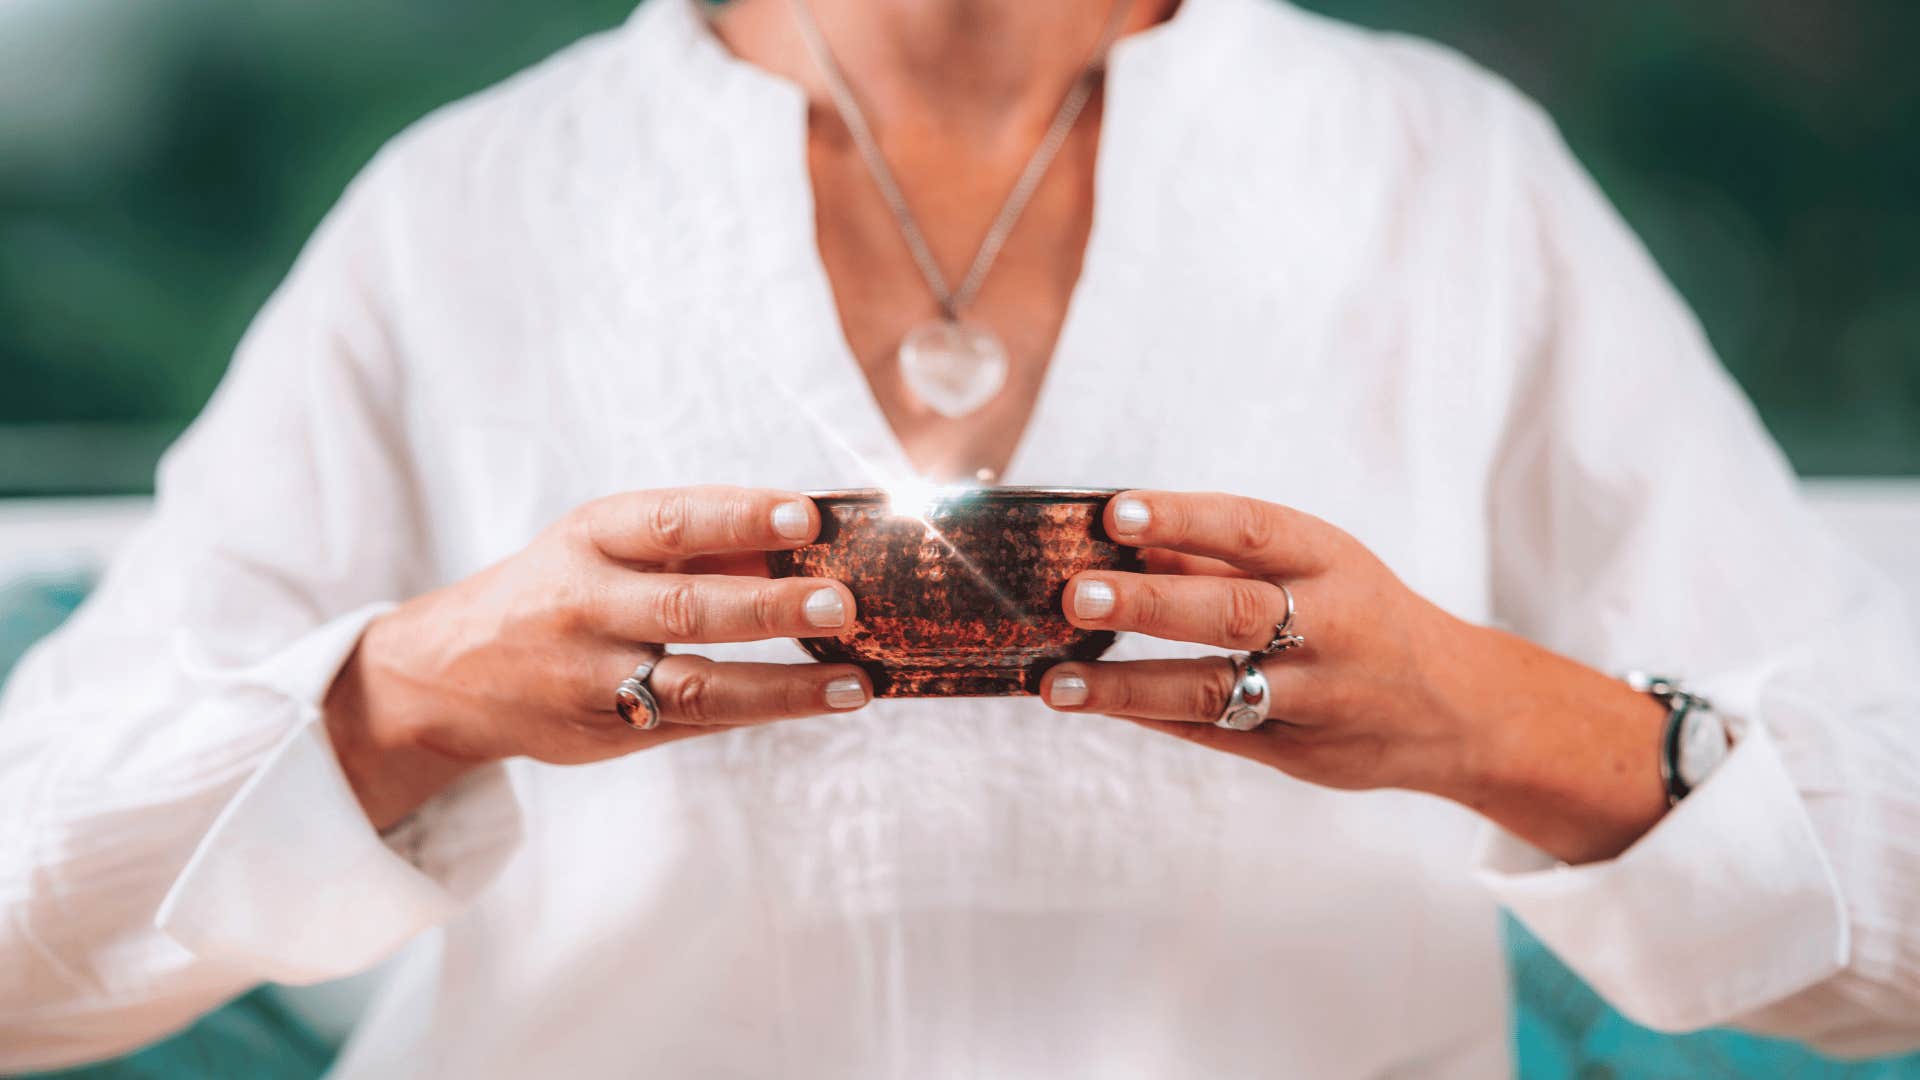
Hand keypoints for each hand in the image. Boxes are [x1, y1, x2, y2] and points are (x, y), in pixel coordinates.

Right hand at [325, 486, 870, 828]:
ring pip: (695, 685)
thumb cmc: (564, 587)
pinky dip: (761, 712)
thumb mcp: (609, 545)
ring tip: (854, 680)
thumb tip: (812, 539)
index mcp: (590, 537)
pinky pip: (694, 724)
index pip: (670, 520)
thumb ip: (700, 543)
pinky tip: (821, 702)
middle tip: (844, 604)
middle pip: (685, 608)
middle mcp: (586, 606)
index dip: (739, 517)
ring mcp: (593, 678)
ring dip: (783, 684)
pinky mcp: (607, 732)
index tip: (805, 517)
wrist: (452, 672)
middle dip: (770, 606)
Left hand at [1038, 490, 1671, 863]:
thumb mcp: (1313, 566)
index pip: (1250, 530)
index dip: (1182, 519)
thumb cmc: (1360, 614)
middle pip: (1234, 613)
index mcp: (1332, 561)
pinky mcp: (1298, 752)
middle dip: (1150, 604)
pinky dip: (1150, 717)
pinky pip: (1214, 733)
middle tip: (1073, 594)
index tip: (1114, 512)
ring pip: (1216, 690)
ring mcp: (1316, 698)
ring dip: (1127, 686)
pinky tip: (1094, 704)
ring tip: (1055, 681)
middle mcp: (1330, 628)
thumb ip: (1219, 557)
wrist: (1458, 709)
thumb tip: (1118, 534)